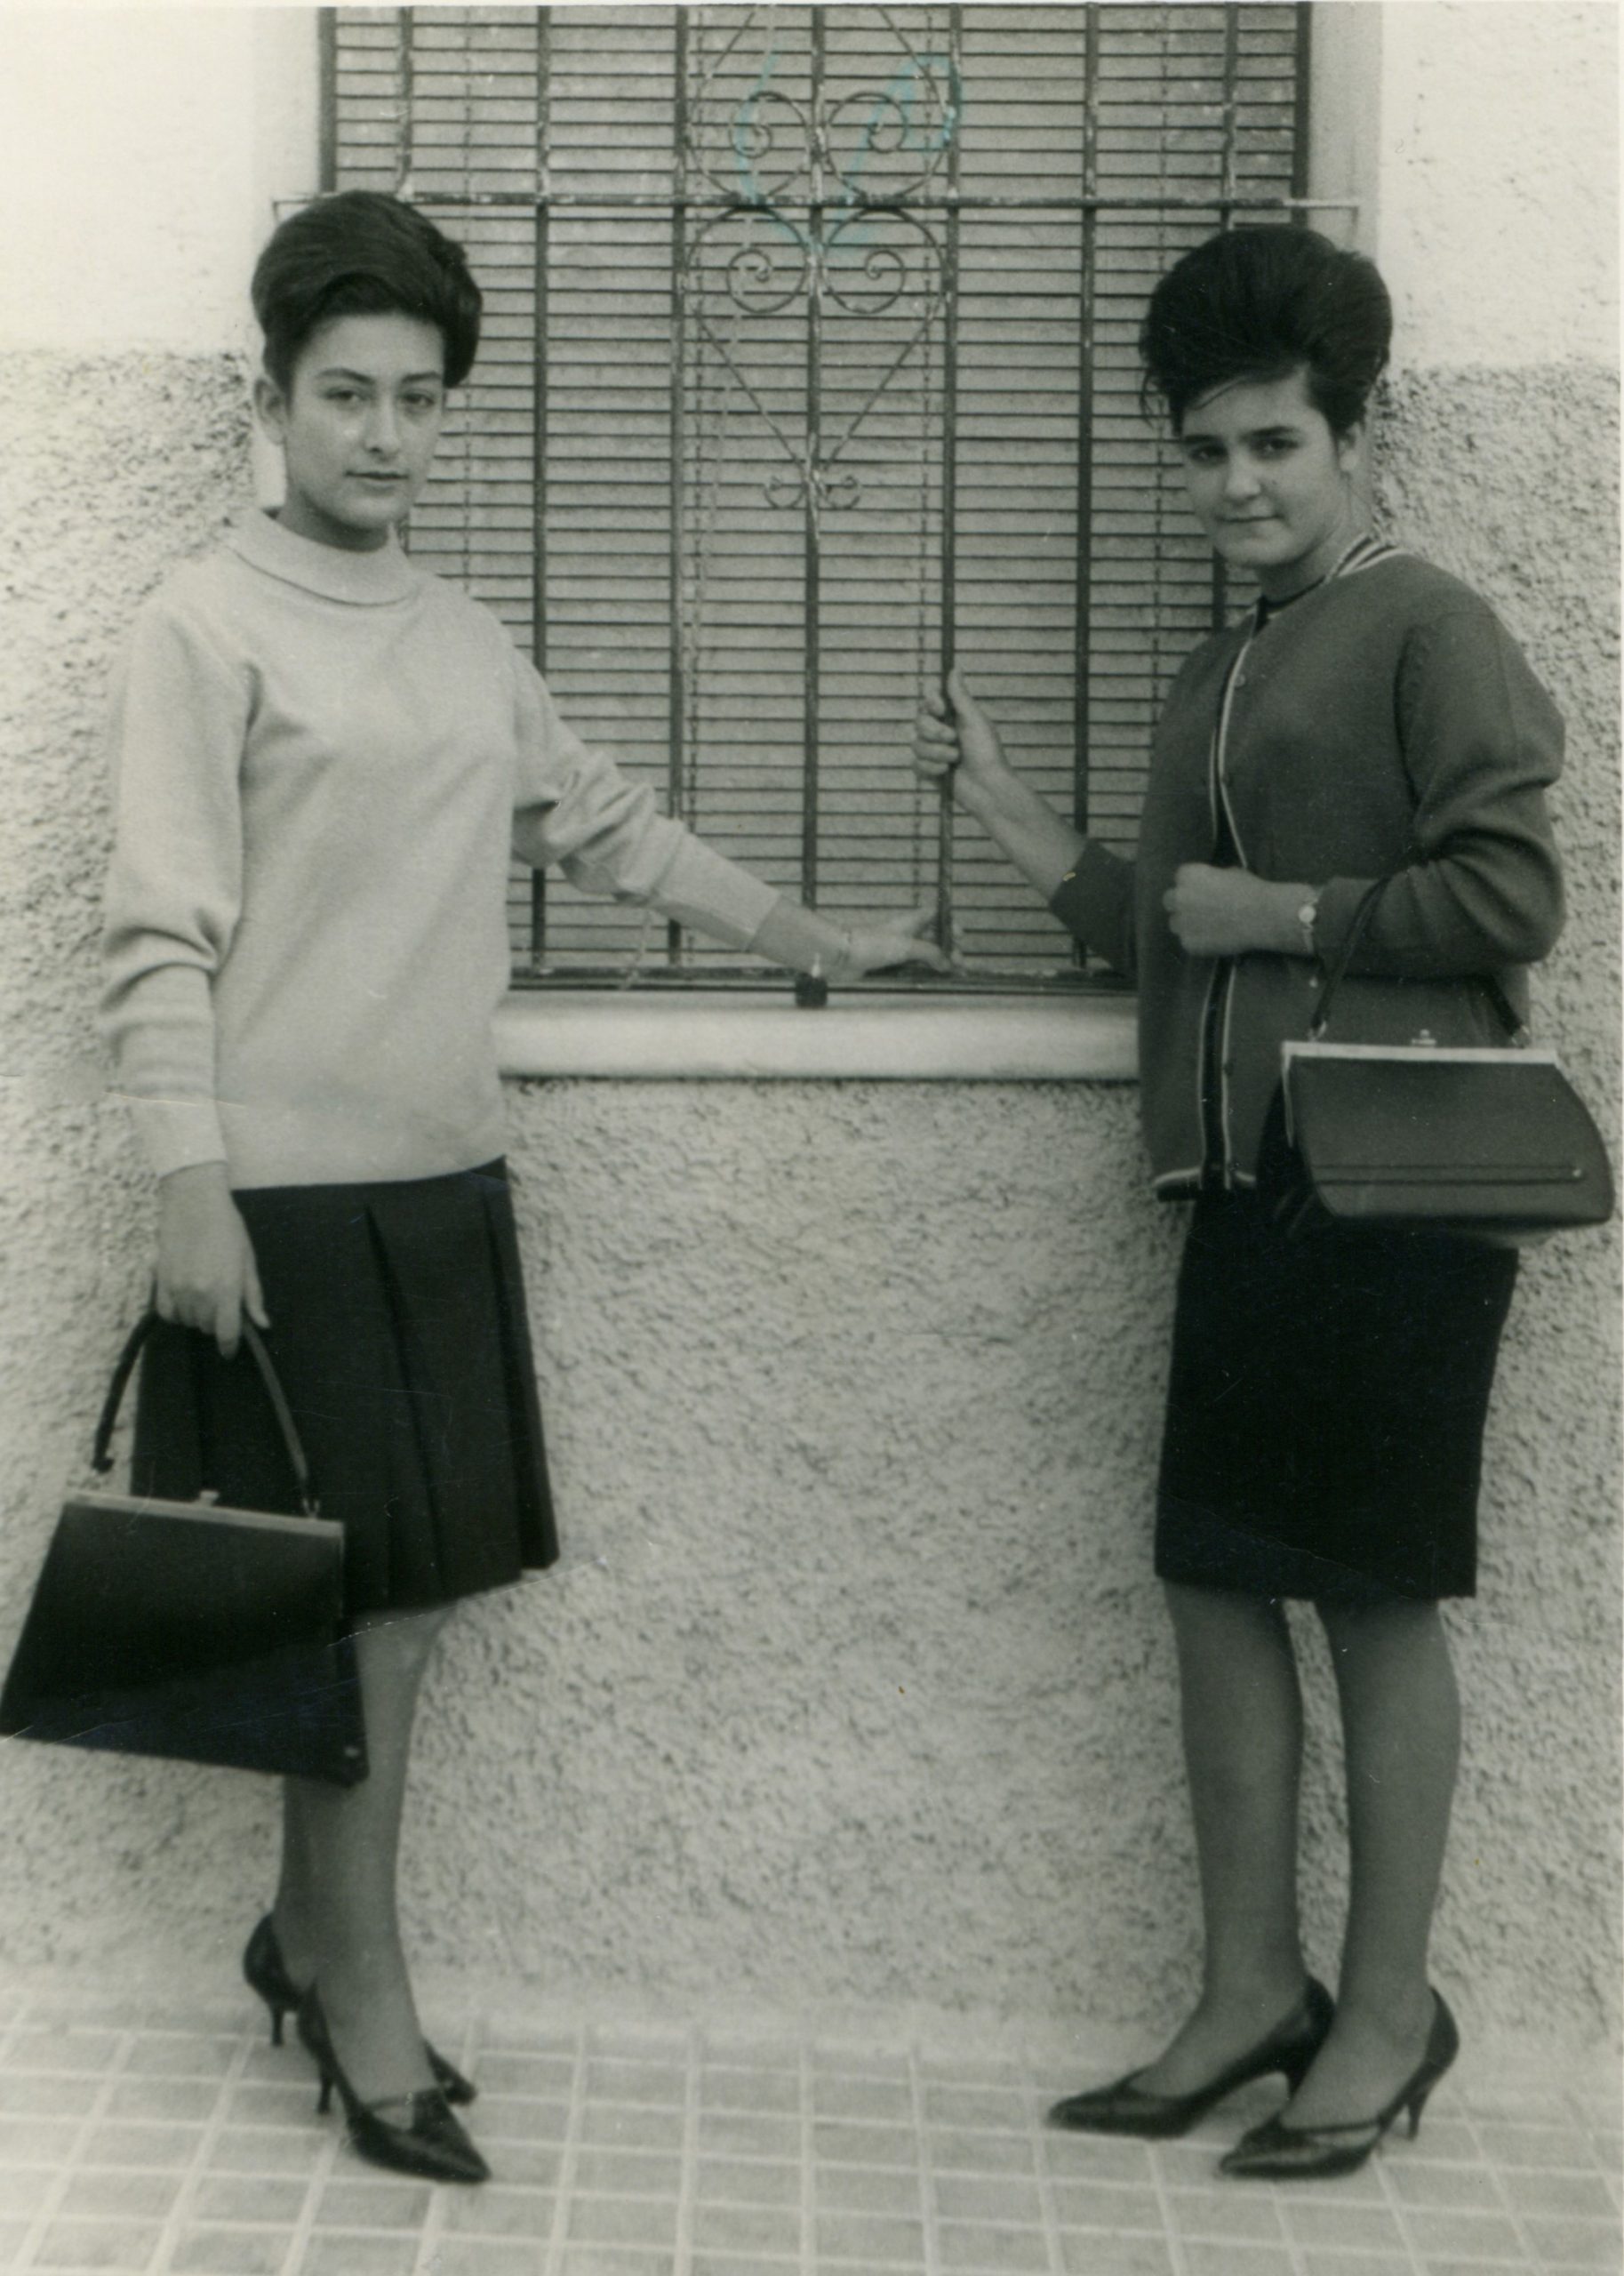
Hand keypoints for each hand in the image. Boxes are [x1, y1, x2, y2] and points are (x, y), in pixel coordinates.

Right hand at [155, 1162, 268, 1357]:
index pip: (227, 1333)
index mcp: (227, 1289)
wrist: (193, 1202)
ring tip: (204, 1293)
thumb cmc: (228, 1228)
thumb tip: (262, 1325)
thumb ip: (253, 1296)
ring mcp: (178, 1289)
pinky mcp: (160, 1281)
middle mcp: (201, 1294)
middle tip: (221, 1302)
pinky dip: (177, 1312)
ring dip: (198, 1315)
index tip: (230, 1351)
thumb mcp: (247, 1260)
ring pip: (188, 1321)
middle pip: (207, 1327)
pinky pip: (167, 1313)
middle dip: (216, 1322)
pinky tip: (185, 1298)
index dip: (229, 1347)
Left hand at [838, 902, 954, 976]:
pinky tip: (934, 979)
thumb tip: (947, 962)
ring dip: (939, 963)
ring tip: (954, 973)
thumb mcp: (907, 946)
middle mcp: (905, 934)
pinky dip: (925, 973)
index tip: (959, 935)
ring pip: (924, 955)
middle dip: (948, 948)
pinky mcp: (889, 966)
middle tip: (960, 962)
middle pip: (933, 938)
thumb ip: (930, 953)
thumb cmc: (871, 944)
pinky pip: (913, 968)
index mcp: (910, 922)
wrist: (841, 956)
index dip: (948, 922)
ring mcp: (897, 950)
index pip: (934, 915)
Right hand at [912, 666, 1011, 817]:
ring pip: (916, 744)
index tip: (941, 708)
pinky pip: (915, 764)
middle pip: (919, 722)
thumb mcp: (974, 720)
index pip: (929, 701)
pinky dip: (931, 768)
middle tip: (953, 739)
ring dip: (936, 753)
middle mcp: (940, 732)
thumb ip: (960, 696)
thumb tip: (954, 667)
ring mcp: (933, 751)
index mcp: (952, 717)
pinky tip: (946, 773)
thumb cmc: (987, 752)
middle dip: (935, 732)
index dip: (931, 703)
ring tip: (955, 760)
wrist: (987, 788)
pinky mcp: (928, 771)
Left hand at [1162, 864, 1301, 957]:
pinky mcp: (1188, 943)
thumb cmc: (1250, 890)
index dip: (1192, 886)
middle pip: (1170, 901)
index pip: (1180, 878)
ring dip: (1187, 924)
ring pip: (1176, 924)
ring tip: (1208, 927)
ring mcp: (1181, 922)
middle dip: (1182, 905)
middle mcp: (1178, 897)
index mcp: (1187, 875)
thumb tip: (1209, 885)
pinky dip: (1198, 941)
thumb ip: (1211, 878)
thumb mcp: (1230, 872)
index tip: (1203, 892)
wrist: (1262, 917)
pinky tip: (1214, 939)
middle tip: (1200, 910)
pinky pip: (1187, 942)